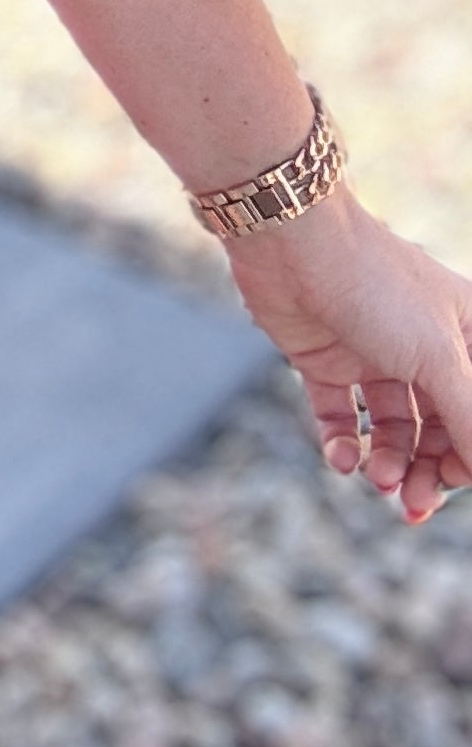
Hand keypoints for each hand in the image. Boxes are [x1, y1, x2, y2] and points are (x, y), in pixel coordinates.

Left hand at [221, 186, 471, 521]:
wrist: (292, 242)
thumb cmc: (377, 285)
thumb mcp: (439, 357)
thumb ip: (470, 420)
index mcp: (465, 334)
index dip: (466, 452)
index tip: (452, 480)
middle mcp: (422, 346)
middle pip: (437, 427)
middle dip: (429, 469)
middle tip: (413, 504)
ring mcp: (372, 353)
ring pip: (391, 428)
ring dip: (389, 461)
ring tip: (377, 479)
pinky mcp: (324, 359)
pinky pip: (340, 416)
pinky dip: (343, 445)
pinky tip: (343, 460)